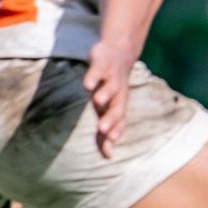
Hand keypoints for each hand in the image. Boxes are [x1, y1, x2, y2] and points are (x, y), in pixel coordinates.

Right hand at [83, 39, 134, 157]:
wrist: (120, 51)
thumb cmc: (112, 86)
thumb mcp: (108, 107)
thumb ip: (106, 131)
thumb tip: (108, 156)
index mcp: (118, 104)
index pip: (120, 122)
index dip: (115, 134)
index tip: (108, 152)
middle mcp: (118, 93)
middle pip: (118, 107)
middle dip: (111, 119)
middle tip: (103, 130)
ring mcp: (111, 77)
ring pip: (110, 87)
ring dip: (105, 94)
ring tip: (97, 101)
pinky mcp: (102, 63)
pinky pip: (98, 71)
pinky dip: (94, 77)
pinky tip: (87, 84)